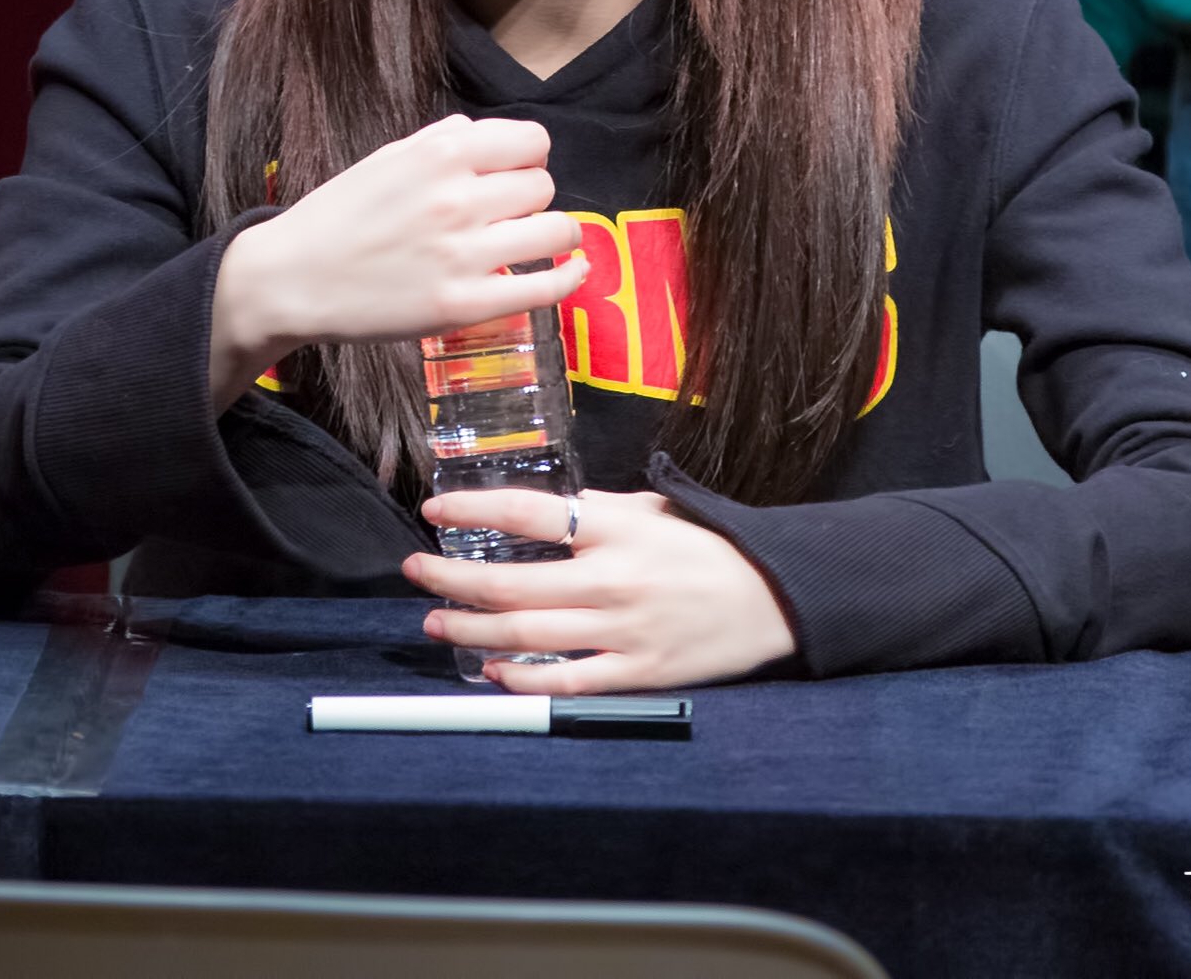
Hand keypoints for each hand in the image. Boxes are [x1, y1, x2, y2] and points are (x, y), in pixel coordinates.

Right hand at [208, 114, 586, 408]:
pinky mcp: (465, 305)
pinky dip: (569, 277)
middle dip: (530, 196)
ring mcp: (464, 255)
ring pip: (557, 231)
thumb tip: (483, 133)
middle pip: (543, 185)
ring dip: (554, 234)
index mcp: (440, 154)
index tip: (513, 172)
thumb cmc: (338, 215)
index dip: (527, 156)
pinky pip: (545, 287)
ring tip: (535, 240)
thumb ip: (440, 140)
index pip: (532, 141)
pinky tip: (572, 271)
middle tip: (507, 213)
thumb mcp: (386, 158)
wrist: (292, 279)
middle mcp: (458, 199)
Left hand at [402, 488, 798, 691]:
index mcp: (617, 527)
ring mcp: (622, 630)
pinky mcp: (636, 673)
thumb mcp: (655, 509)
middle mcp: (612, 578)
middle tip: (416, 571)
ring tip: (436, 622)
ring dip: (471, 629)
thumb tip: (544, 512)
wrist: (774, 598)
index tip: (433, 509)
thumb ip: (599, 510)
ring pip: (526, 635)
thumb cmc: (710, 547)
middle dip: (452, 578)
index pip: (530, 512)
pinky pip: (566, 680)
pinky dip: (523, 677)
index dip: (473, 509)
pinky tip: (492, 670)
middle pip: (512, 582)